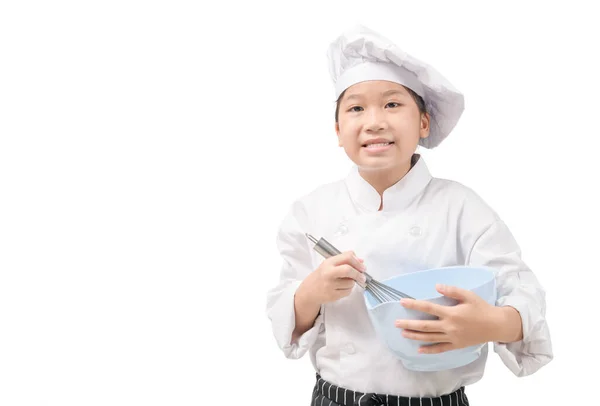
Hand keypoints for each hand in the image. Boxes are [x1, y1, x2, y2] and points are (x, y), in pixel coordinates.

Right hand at [304, 251, 366, 304]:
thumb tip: (361, 261)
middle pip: (348, 270)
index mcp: (329, 262)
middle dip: (358, 274)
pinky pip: (348, 292)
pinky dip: (348, 290)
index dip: (357, 262)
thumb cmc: (322, 275)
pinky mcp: (332, 295)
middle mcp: (328, 273)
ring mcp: (329, 285)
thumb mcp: (330, 264)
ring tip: (346, 282)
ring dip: (352, 283)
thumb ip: (345, 260)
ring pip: (350, 283)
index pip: (347, 257)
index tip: (362, 267)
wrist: (309, 290)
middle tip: (362, 277)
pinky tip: (342, 288)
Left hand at [394, 284, 518, 353]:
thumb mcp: (469, 295)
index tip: (402, 302)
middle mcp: (449, 326)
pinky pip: (440, 349)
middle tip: (396, 323)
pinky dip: (429, 350)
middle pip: (425, 326)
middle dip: (409, 324)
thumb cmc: (482, 308)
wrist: (496, 326)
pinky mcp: (456, 345)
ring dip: (414, 336)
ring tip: (402, 333)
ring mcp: (452, 337)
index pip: (428, 307)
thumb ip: (452, 290)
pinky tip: (418, 350)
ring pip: (429, 338)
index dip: (414, 304)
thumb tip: (436, 286)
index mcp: (451, 313)